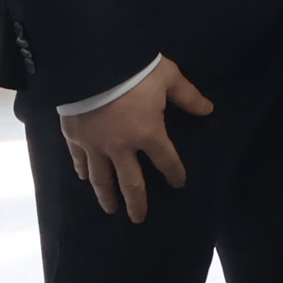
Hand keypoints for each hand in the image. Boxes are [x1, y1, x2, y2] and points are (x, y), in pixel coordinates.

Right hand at [60, 59, 213, 224]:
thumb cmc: (135, 70)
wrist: (91, 63)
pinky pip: (79, 160)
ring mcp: (95, 145)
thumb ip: (188, 96)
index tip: (179, 183)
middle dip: (137, 202)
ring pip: (101, 178)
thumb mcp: (169, 78)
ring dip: (107, 196)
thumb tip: (209, 110)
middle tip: (138, 218)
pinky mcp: (74, 137)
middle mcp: (121, 147)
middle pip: (130, 182)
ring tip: (110, 209)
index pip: (166, 160)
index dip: (174, 173)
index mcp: (148, 133)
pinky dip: (83, 171)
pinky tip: (84, 179)